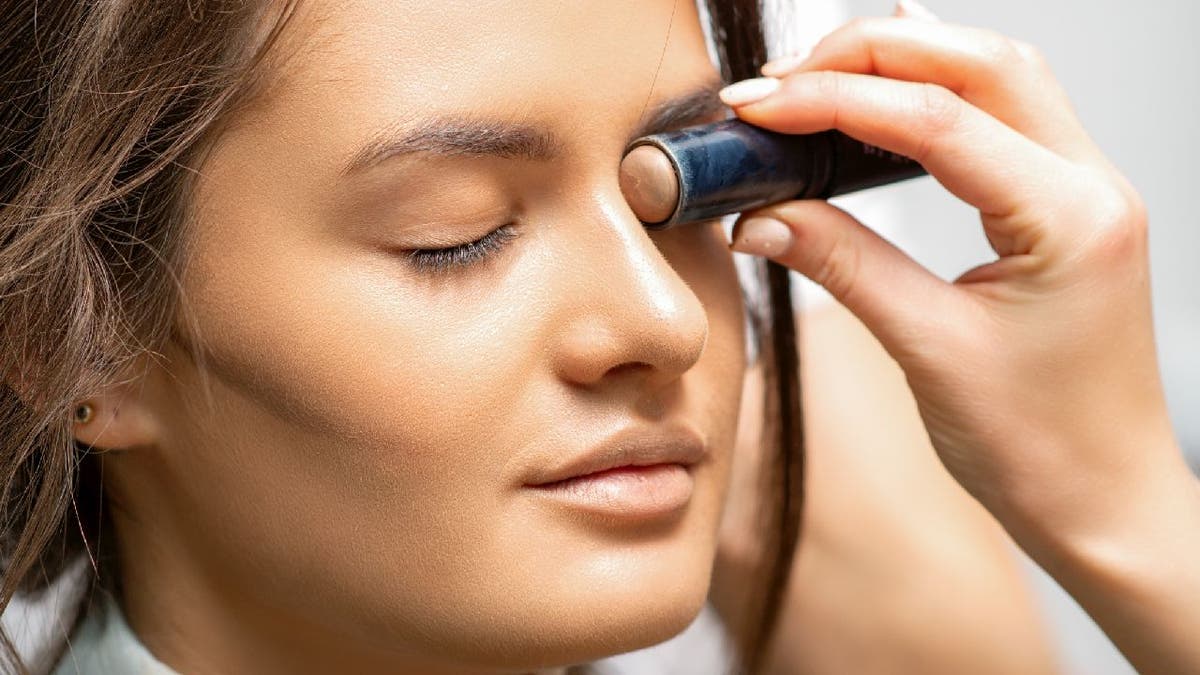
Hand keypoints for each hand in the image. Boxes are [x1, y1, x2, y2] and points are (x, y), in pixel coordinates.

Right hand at [723, 3, 1190, 582]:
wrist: (1102, 501)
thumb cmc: (1041, 447)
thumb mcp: (928, 349)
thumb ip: (844, 264)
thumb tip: (764, 215)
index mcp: (1070, 218)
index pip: (939, 120)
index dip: (837, 100)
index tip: (762, 107)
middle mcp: (1091, 186)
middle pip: (981, 63)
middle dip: (872, 54)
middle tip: (782, 77)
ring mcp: (1084, 191)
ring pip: (998, 77)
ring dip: (906, 63)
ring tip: (819, 77)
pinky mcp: (1063, 208)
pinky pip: (1004, 118)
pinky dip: (937, 95)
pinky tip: (887, 96)